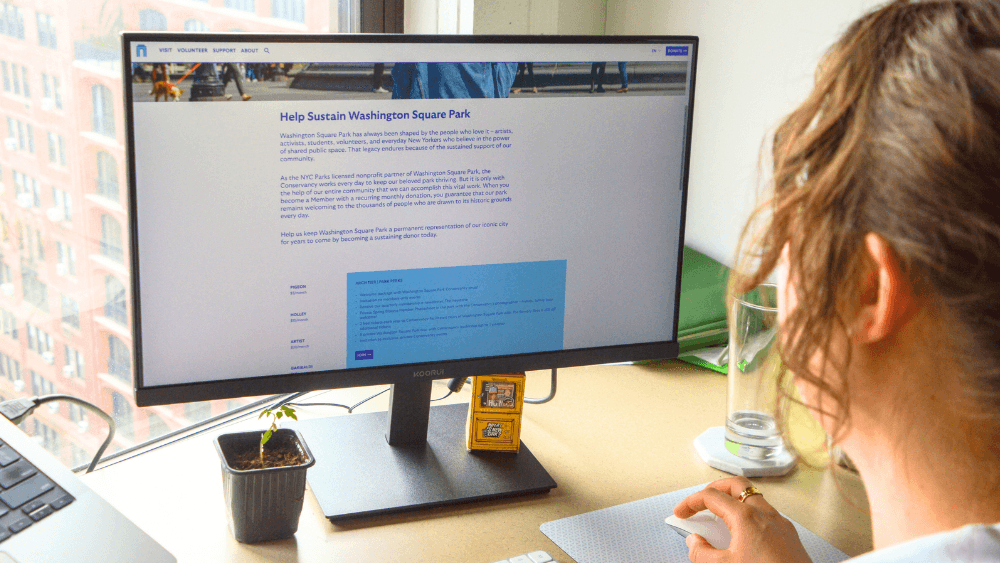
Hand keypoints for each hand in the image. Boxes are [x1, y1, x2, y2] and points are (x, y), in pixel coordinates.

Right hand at [673, 477, 811, 562]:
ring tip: (721, 515)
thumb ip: (702, 554)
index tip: (682, 512)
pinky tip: (744, 532)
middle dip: (714, 489)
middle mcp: (764, 513)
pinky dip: (749, 513)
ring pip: (753, 496)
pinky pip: (765, 512)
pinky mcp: (788, 534)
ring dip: (733, 500)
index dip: (691, 502)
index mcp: (746, 516)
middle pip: (736, 485)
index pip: (711, 496)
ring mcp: (779, 522)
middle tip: (701, 501)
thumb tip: (694, 543)